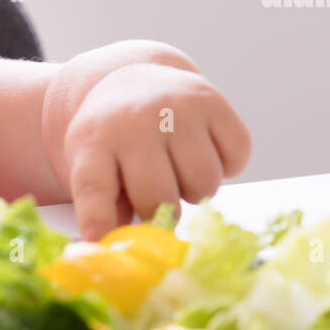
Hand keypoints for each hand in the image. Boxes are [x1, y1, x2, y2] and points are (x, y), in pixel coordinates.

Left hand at [61, 62, 251, 239]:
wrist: (134, 79)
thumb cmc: (114, 138)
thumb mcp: (93, 164)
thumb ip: (107, 208)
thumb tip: (129, 250)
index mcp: (94, 141)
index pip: (94, 189)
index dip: (99, 221)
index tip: (102, 246)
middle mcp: (134, 121)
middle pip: (158, 196)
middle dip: (162, 213)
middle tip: (158, 201)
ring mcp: (176, 108)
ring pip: (204, 183)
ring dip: (196, 191)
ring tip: (179, 172)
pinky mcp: (213, 102)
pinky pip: (236, 159)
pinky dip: (226, 166)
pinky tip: (204, 150)